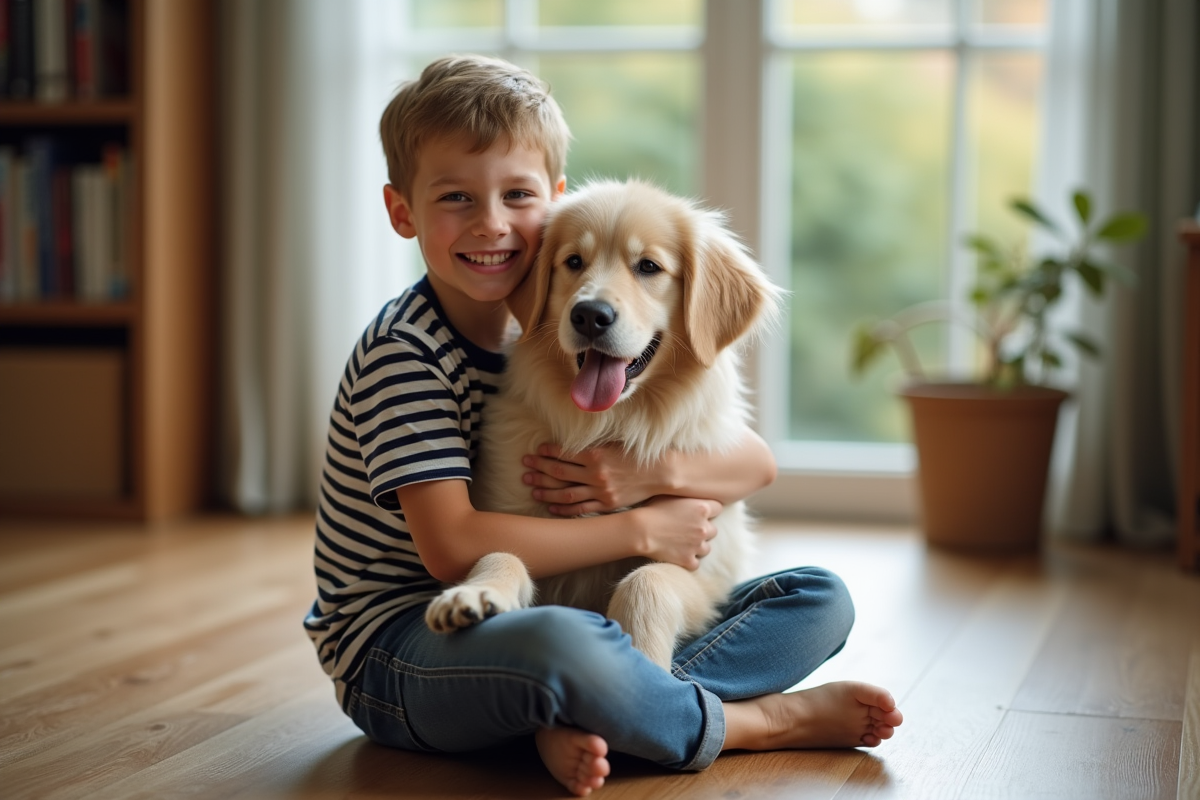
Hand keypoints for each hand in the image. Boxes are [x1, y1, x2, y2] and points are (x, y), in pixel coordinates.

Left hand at [523, 443, 668, 515]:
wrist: (661, 473)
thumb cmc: (637, 455)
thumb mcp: (614, 443)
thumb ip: (592, 445)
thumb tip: (572, 443)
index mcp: (596, 454)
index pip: (564, 453)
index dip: (546, 452)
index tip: (535, 451)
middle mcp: (595, 473)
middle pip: (559, 472)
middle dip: (539, 469)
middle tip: (525, 467)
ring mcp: (600, 491)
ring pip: (566, 493)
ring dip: (546, 491)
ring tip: (531, 489)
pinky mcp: (606, 504)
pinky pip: (580, 509)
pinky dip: (564, 508)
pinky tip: (552, 507)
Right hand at [635, 496, 721, 570]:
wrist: (641, 531)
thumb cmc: (653, 509)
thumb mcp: (672, 495)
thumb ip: (688, 495)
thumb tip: (693, 492)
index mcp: (702, 508)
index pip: (718, 508)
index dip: (708, 510)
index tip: (698, 512)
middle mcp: (704, 527)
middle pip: (713, 530)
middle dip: (703, 529)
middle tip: (687, 529)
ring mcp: (697, 546)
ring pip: (706, 548)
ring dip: (697, 546)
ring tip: (682, 543)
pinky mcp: (689, 560)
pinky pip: (695, 563)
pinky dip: (688, 560)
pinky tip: (678, 554)